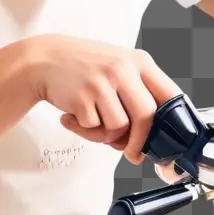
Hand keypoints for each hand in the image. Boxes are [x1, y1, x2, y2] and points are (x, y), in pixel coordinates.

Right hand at [25, 34, 181, 165]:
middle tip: (132, 154)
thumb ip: (139, 91)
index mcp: (139, 62)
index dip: (171, 123)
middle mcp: (123, 69)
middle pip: (147, 117)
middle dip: (140, 143)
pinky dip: (85, 131)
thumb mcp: (118, 67)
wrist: (42, 60)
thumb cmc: (85, 69)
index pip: (170, 95)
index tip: (165, 140)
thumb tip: (154, 133)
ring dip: (106, 135)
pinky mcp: (83, 98)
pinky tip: (74, 116)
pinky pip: (94, 129)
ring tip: (91, 120)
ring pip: (119, 128)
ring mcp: (102, 83)